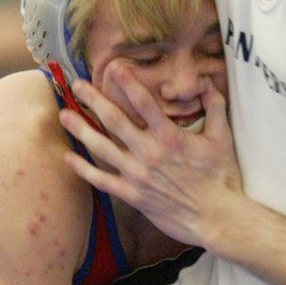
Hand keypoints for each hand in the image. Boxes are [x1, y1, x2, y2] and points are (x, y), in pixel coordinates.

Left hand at [59, 67, 241, 247]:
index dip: (128, 83)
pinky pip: (102, 180)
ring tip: (64, 115)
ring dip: (81, 129)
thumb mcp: (222, 137)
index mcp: (169, 136)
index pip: (144, 102)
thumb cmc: (220, 177)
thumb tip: (208, 83)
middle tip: (77, 84)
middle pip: (114, 120)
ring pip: (102, 148)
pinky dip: (84, 169)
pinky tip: (68, 158)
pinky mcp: (132, 195)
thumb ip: (215, 106)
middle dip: (93, 100)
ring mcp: (137, 175)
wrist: (215, 217)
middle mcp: (149, 152)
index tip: (114, 68)